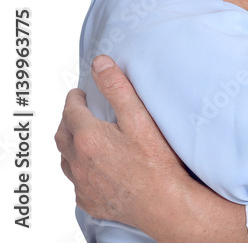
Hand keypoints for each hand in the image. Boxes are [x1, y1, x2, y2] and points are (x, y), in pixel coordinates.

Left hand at [54, 55, 186, 227]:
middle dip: (68, 120)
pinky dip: (80, 169)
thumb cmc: (156, 163)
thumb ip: (118, 88)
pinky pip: (76, 182)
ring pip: (65, 159)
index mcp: (88, 137)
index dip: (75, 98)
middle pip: (62, 134)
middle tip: (80, 112)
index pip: (71, 110)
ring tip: (84, 138)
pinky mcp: (89, 200)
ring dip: (71, 145)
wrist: (164, 204)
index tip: (80, 94)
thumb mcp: (139, 118)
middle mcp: (78, 161)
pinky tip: (95, 167)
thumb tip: (100, 63)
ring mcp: (82, 183)